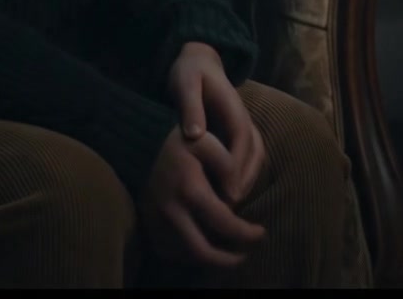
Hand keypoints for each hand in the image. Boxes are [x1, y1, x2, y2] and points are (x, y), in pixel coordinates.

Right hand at [138, 123, 265, 267]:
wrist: (141, 143)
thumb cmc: (181, 141)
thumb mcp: (207, 141)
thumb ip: (228, 165)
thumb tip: (236, 197)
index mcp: (189, 190)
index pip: (225, 224)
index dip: (246, 234)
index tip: (261, 233)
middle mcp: (170, 212)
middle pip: (202, 252)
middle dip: (227, 260)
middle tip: (245, 255)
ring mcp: (156, 222)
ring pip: (186, 256)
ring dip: (209, 260)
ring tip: (227, 253)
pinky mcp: (148, 227)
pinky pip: (171, 252)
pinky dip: (190, 255)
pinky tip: (204, 245)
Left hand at [166, 42, 265, 205]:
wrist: (199, 58)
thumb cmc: (189, 72)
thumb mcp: (185, 83)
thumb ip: (190, 107)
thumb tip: (194, 136)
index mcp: (232, 106)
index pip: (242, 140)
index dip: (238, 168)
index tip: (228, 193)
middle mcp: (243, 117)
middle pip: (254, 153)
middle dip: (243, 182)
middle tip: (227, 208)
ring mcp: (244, 124)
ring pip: (256, 157)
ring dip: (246, 181)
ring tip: (229, 204)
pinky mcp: (238, 131)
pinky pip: (250, 156)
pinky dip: (244, 174)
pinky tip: (228, 191)